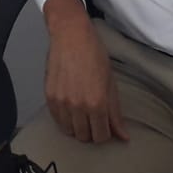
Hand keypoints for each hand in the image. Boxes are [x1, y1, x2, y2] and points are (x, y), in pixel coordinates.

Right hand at [42, 0, 127, 143]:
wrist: (71, 35)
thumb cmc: (94, 54)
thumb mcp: (111, 82)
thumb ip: (115, 112)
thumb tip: (123, 136)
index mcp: (97, 103)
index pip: (101, 136)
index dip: (105, 134)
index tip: (105, 126)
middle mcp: (78, 106)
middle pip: (84, 137)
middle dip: (91, 132)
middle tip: (94, 120)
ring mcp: (61, 102)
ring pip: (69, 131)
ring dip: (77, 127)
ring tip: (81, 114)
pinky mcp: (49, 96)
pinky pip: (56, 119)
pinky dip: (64, 119)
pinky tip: (70, 108)